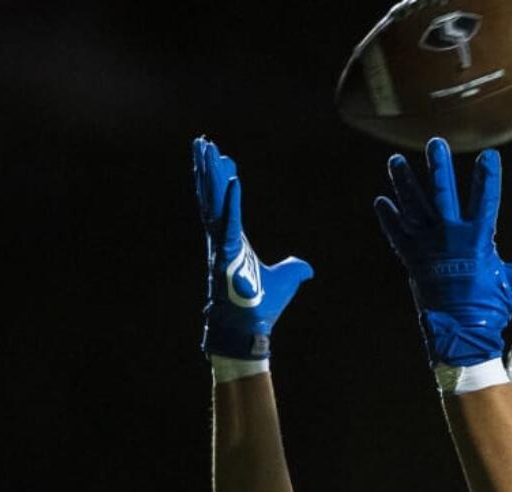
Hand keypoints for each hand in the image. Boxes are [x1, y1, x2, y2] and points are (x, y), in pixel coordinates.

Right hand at [193, 136, 312, 359]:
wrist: (249, 329)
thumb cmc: (261, 308)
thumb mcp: (286, 280)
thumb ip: (295, 269)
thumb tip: (307, 267)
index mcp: (232, 242)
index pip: (226, 205)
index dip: (224, 182)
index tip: (226, 160)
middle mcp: (222, 239)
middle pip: (212, 196)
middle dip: (207, 168)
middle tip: (203, 142)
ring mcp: (220, 244)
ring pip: (212, 200)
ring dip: (208, 172)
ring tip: (203, 145)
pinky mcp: (225, 252)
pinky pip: (228, 218)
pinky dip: (230, 197)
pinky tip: (231, 174)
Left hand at [373, 137, 511, 367]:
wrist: (460, 336)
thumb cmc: (491, 309)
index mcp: (477, 241)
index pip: (485, 200)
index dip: (488, 177)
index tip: (489, 155)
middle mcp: (449, 239)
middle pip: (441, 195)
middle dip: (439, 168)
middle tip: (435, 144)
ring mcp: (427, 249)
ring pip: (413, 209)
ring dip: (404, 185)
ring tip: (395, 162)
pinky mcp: (413, 262)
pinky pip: (398, 235)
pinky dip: (389, 219)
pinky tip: (381, 201)